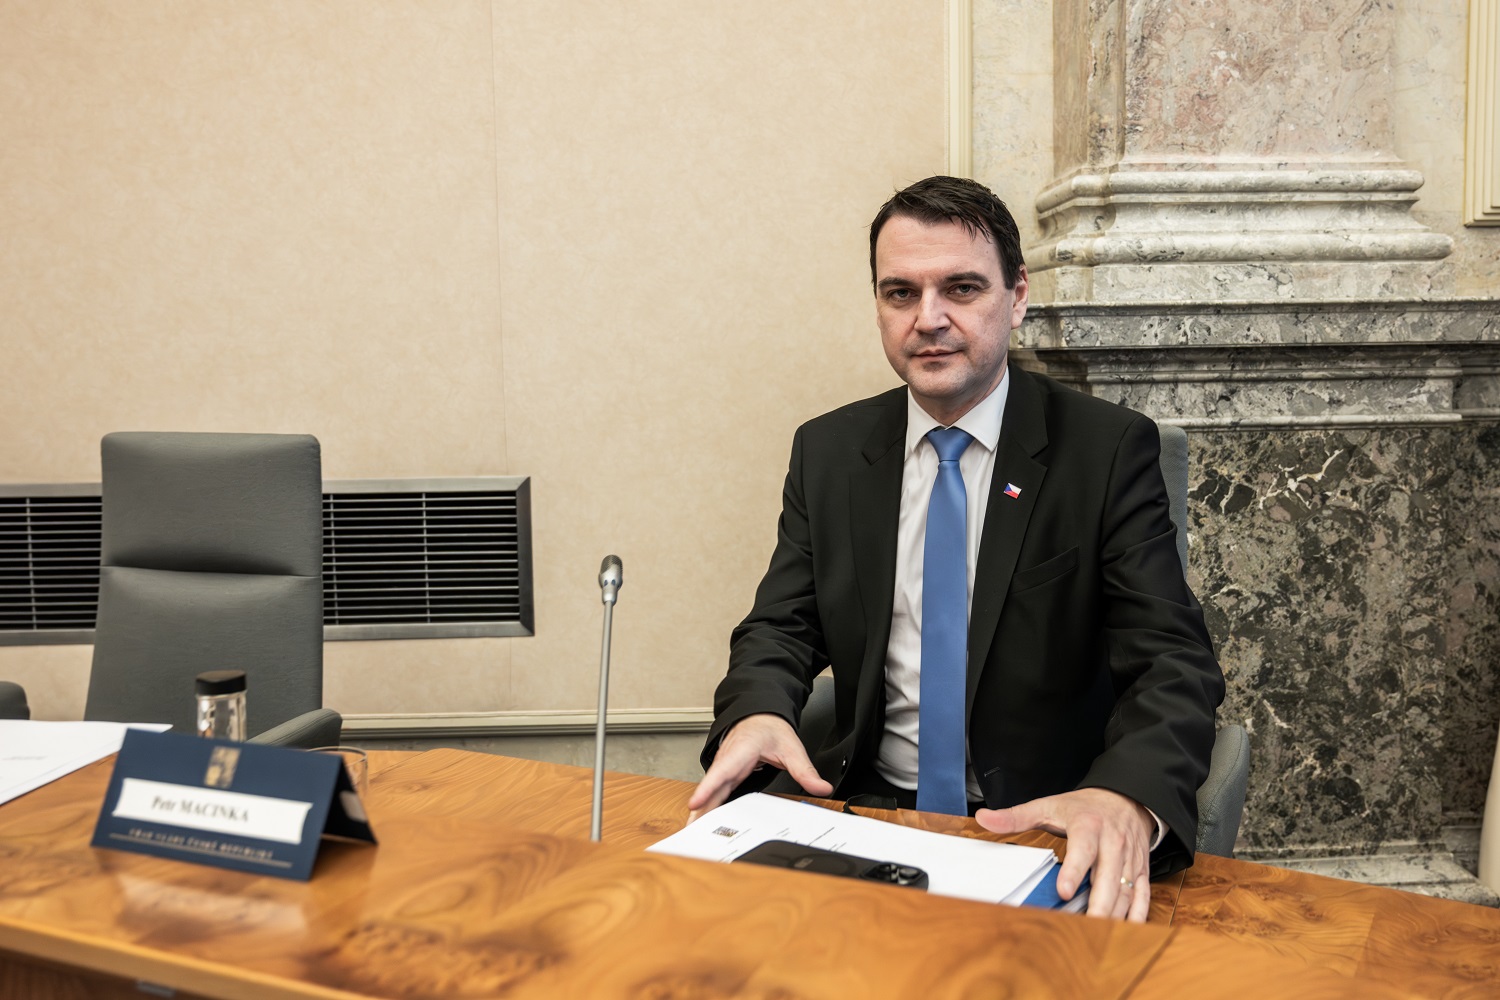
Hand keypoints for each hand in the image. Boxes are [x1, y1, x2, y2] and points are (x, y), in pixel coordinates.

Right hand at [686, 713, 832, 822]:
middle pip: (711, 787)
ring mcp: (724, 768)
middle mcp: (728, 761)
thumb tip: (821, 787)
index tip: (695, 804)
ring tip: (690, 832)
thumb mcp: (791, 748)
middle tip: (690, 831)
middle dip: (699, 809)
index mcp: (741, 751)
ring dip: (699, 811)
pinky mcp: (725, 775)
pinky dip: (706, 806)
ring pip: (709, 791)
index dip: (708, 789)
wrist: (760, 716)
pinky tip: (702, 820)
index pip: (722, 772)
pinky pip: (714, 792)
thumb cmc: (770, 729)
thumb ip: (805, 770)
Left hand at [975, 788, 1153, 922]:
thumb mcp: (1048, 805)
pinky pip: (1142, 893)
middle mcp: (1113, 842)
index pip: (1082, 850)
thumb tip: (983, 818)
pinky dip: (1137, 913)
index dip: (1075, 872)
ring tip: (1101, 934)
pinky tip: (1128, 930)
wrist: (1124, 797)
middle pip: (1109, 877)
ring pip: (1126, 890)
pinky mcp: (1141, 868)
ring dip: (1115, 914)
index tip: (1063, 892)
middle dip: (1099, 904)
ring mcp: (1129, 857)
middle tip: (1087, 926)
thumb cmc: (1084, 807)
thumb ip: (1016, 816)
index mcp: (1088, 826)